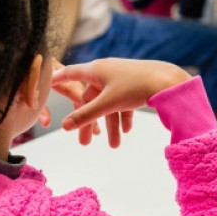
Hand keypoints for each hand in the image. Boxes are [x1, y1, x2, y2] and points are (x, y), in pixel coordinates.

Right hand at [52, 59, 191, 147]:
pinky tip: (127, 130)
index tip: (47, 82)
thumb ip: (86, 115)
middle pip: (91, 98)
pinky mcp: (134, 83)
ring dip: (111, 124)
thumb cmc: (135, 87)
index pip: (71, 73)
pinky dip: (123, 115)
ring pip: (108, 103)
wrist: (169, 80)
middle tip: (84, 144)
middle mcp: (106, 71)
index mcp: (96, 70)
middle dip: (90, 122)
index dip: (59, 78)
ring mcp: (121, 77)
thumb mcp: (107, 103)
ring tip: (116, 145)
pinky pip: (122, 101)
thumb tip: (64, 126)